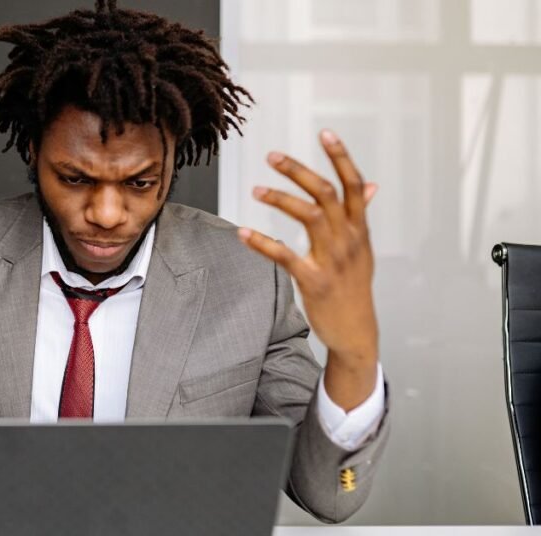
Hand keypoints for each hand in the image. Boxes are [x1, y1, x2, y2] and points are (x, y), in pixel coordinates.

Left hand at [237, 130, 378, 409]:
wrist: (356, 332)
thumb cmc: (354, 287)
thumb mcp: (363, 249)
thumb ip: (361, 216)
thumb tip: (371, 186)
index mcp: (360, 229)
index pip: (354, 185)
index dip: (341, 157)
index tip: (325, 133)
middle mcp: (350, 240)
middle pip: (328, 194)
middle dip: (300, 172)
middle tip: (272, 156)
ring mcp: (333, 260)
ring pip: (310, 217)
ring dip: (281, 199)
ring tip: (256, 189)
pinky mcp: (314, 281)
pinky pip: (285, 256)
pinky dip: (262, 243)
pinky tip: (242, 232)